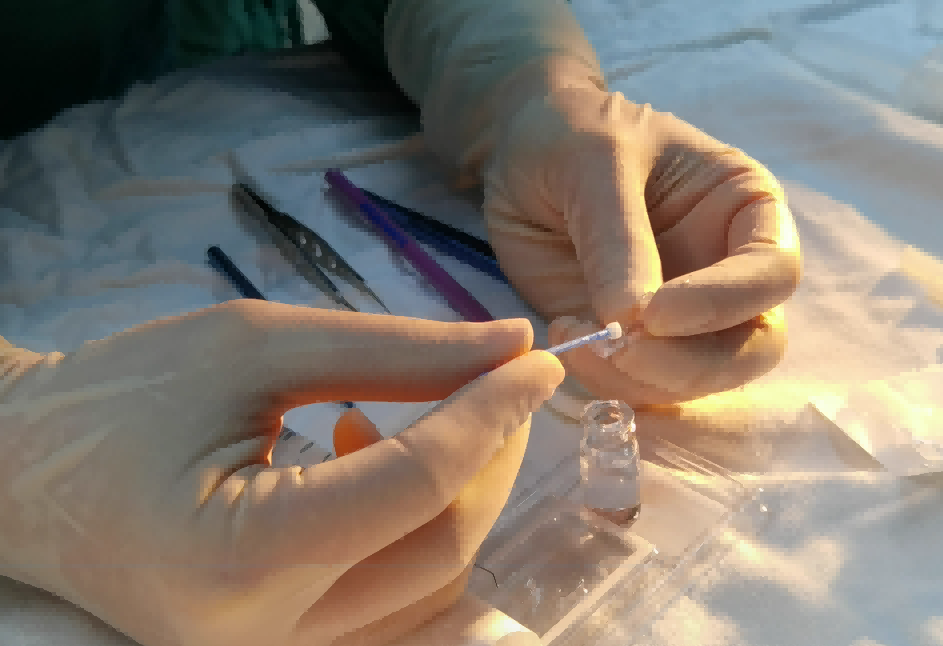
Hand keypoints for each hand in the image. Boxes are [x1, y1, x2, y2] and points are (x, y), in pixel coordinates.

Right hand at [0, 300, 563, 645]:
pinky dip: (416, 523)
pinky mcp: (282, 645)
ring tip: (411, 413)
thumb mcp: (253, 345)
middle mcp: (262, 635)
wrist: (24, 472)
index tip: (538, 356)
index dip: (492, 411)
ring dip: (459, 489)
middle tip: (498, 374)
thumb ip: (393, 350)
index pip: (416, 484)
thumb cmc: (119, 396)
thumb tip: (508, 343)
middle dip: (491, 451)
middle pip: (442, 543)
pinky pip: (396, 593)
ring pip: (431, 578)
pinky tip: (369, 457)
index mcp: (238, 556)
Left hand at [483, 82, 800, 405]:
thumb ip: (618, 237)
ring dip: (641, 380)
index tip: (657, 313)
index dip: (725, 302)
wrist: (519, 151)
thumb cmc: (571, 133)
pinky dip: (607, 383)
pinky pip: (642, 387)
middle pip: (753, 346)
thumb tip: (634, 321)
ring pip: (699, 380)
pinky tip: (566, 340)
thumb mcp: (594, 162)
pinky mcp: (635, 343)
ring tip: (577, 338)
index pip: (773, 271)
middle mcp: (728, 271)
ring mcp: (685, 317)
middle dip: (691, 363)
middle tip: (622, 350)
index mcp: (744, 210)